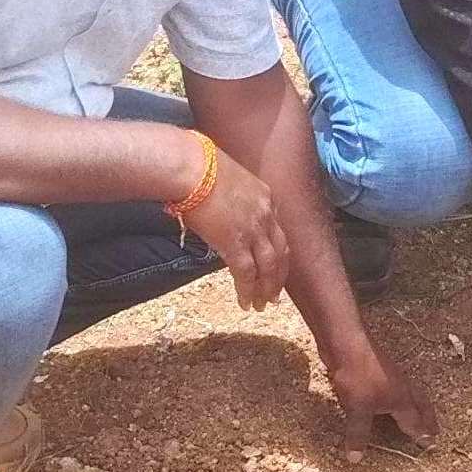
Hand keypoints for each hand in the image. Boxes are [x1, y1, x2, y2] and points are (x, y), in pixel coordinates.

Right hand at [176, 136, 287, 308]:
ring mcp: (253, 229)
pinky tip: (245, 303)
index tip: (275, 265)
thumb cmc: (198, 166)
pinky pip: (246, 273)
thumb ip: (231, 200)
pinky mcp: (235, 242)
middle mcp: (266, 214)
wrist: (191, 167)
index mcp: (266, 196)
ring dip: (266, 288)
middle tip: (275, 294)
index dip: (277, 251)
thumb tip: (218, 212)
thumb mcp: (226, 180)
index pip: (277, 230)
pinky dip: (248, 291)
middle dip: (278, 276)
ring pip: (268, 267)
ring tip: (263, 304)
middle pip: (280, 252)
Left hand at [323, 336, 438, 462]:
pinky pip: (399, 388)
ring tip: (421, 414)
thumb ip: (358, 434)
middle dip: (428, 419)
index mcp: (402, 400)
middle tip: (436, 430)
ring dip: (419, 406)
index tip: (431, 445)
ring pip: (413, 394)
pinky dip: (403, 397)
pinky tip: (393, 398)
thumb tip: (355, 459)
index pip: (416, 422)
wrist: (348, 343)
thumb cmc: (358, 376)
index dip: (422, 435)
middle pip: (421, 406)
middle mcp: (403, 389)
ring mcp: (393, 377)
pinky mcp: (382, 370)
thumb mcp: (357, 409)